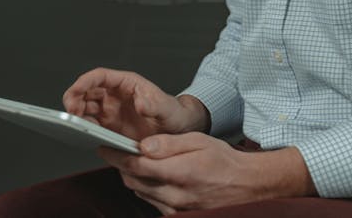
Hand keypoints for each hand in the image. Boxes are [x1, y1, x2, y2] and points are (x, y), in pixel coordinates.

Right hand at [62, 68, 208, 140]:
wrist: (177, 131)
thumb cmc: (173, 114)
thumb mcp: (167, 109)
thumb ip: (155, 105)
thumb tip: (142, 103)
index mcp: (127, 84)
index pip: (100, 76)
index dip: (85, 81)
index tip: (76, 90)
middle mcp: (115, 95)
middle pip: (86, 90)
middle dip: (74, 98)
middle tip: (71, 113)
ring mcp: (110, 111)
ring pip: (84, 107)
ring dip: (76, 114)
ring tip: (75, 125)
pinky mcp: (108, 127)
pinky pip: (90, 125)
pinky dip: (83, 128)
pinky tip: (82, 134)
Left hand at [97, 132, 314, 213]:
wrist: (246, 184)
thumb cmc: (224, 160)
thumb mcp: (198, 141)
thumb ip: (169, 143)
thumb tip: (143, 145)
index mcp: (180, 172)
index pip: (137, 166)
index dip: (116, 156)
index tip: (105, 147)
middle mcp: (175, 195)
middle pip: (133, 181)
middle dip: (122, 166)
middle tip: (119, 151)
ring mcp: (176, 208)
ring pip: (140, 193)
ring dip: (133, 177)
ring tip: (137, 162)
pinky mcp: (178, 215)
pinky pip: (152, 202)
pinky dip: (146, 188)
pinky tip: (153, 177)